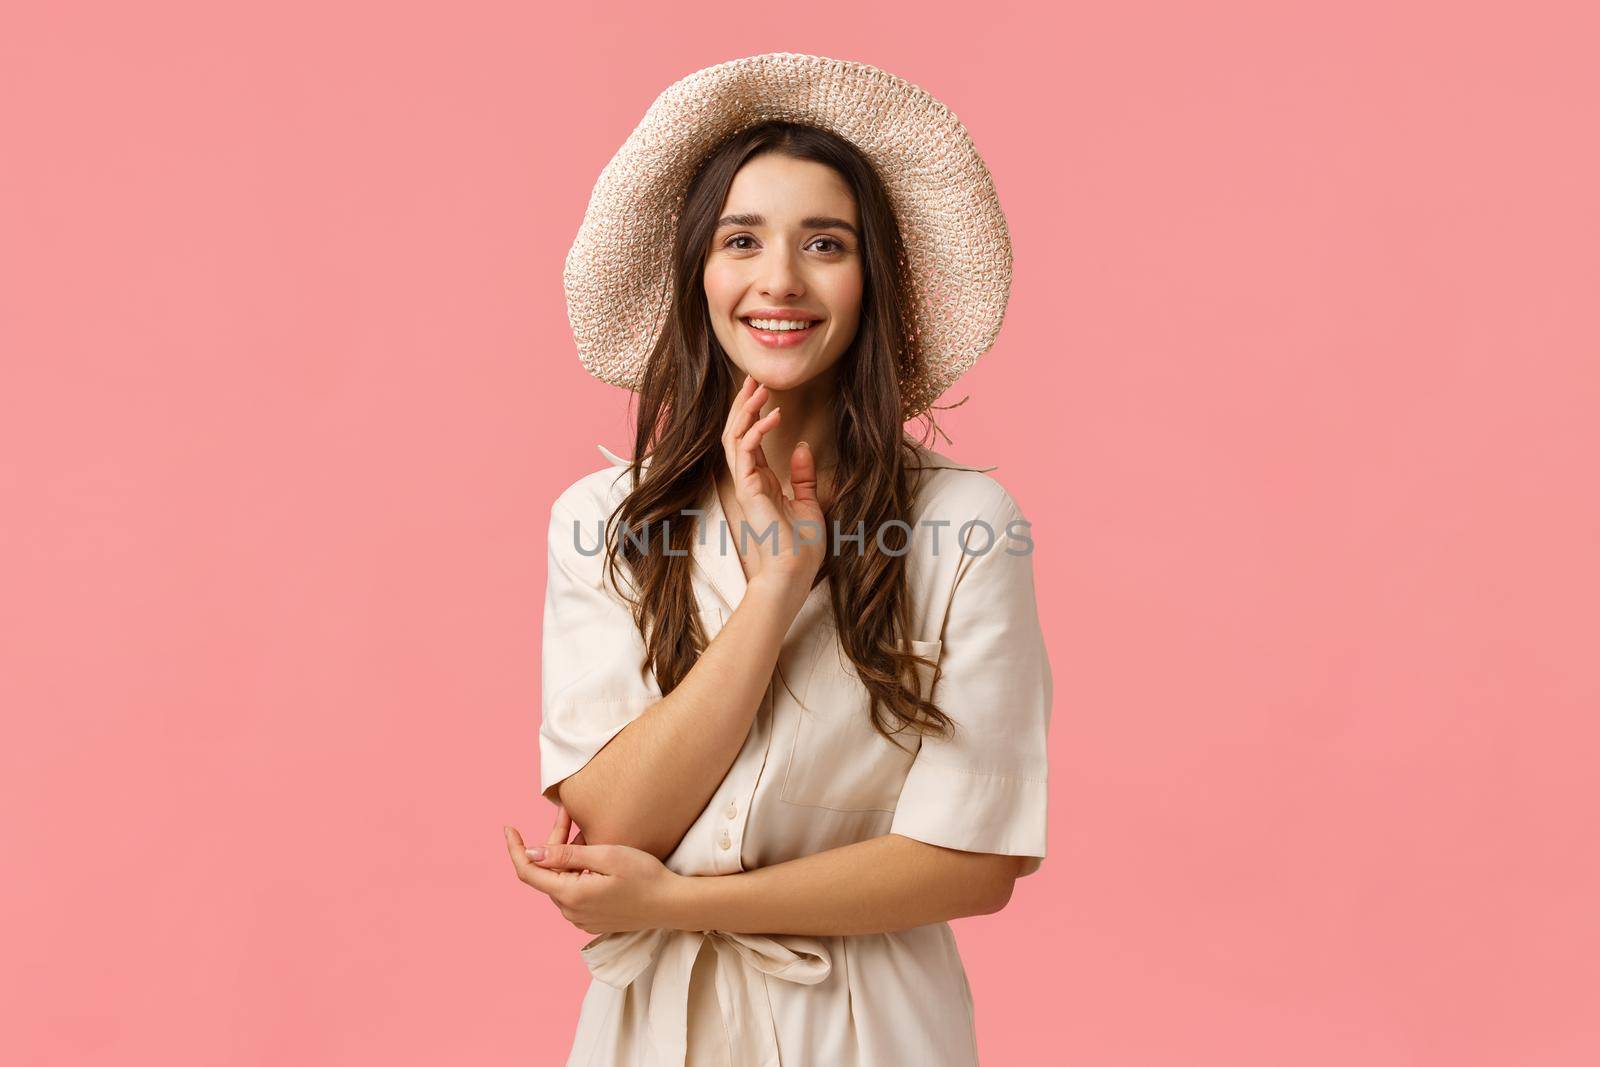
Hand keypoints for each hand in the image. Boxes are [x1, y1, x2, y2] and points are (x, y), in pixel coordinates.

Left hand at [503, 807, 682, 934]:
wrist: (671, 904)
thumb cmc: (644, 876)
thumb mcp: (606, 856)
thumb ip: (566, 856)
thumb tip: (531, 853)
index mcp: (570, 895)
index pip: (528, 871)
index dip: (515, 849)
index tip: (508, 828)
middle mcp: (570, 911)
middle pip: (548, 873)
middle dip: (553, 843)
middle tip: (567, 813)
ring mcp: (580, 918)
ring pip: (561, 881)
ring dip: (566, 857)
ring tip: (585, 833)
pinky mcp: (591, 919)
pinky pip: (574, 892)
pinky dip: (577, 872)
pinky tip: (594, 857)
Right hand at [721, 374, 826, 590]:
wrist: (794, 572)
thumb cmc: (801, 546)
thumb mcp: (809, 503)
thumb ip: (803, 476)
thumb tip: (801, 446)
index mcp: (762, 481)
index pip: (751, 440)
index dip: (755, 414)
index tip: (763, 391)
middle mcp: (750, 479)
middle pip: (737, 432)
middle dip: (743, 404)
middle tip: (752, 378)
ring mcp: (746, 484)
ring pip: (734, 437)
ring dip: (745, 410)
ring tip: (759, 388)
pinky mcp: (747, 489)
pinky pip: (745, 451)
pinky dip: (757, 431)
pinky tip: (772, 416)